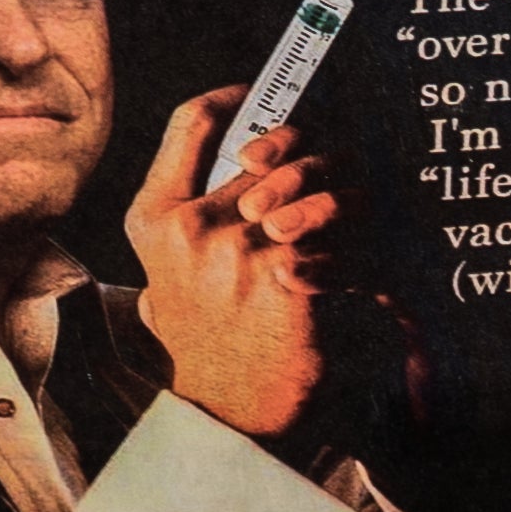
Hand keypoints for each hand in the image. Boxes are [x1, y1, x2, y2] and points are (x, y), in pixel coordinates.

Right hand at [130, 88, 340, 441]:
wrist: (226, 417)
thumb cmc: (206, 342)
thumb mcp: (169, 274)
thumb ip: (195, 213)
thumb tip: (251, 154)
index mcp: (155, 219)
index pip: (194, 122)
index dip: (237, 98)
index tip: (263, 93)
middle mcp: (191, 227)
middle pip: (271, 149)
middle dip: (311, 157)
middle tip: (330, 173)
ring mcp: (236, 251)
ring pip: (314, 185)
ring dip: (341, 198)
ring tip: (347, 223)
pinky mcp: (284, 276)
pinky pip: (338, 231)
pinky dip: (355, 244)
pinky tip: (352, 267)